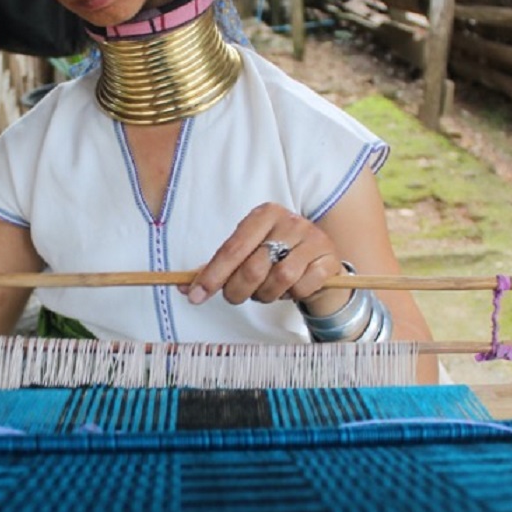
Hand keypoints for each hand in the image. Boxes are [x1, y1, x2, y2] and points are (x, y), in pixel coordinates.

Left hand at [183, 203, 346, 310]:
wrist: (319, 261)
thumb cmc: (276, 256)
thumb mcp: (248, 253)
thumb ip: (218, 267)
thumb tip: (184, 286)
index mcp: (264, 214)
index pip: (231, 249)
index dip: (212, 276)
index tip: (195, 296)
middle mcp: (288, 221)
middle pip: (253, 268)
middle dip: (238, 291)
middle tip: (236, 296)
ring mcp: (312, 238)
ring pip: (278, 280)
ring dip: (266, 295)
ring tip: (266, 292)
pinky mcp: (328, 258)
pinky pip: (302, 287)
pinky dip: (292, 295)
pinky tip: (291, 289)